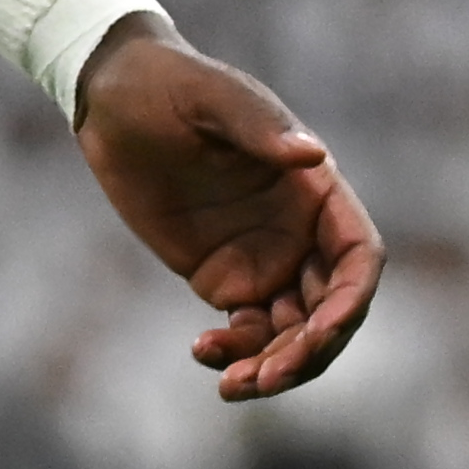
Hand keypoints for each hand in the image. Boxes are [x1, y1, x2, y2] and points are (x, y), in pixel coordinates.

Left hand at [72, 25, 382, 402]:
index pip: (358, 257)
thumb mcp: (210, 97)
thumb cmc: (167, 84)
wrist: (111, 98)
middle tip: (265, 377)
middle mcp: (299, 231)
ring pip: (292, 333)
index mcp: (314, 189)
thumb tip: (312, 156)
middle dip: (309, 351)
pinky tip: (202, 352)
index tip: (322, 332)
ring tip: (231, 384)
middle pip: (330, 309)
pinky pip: (247, 331)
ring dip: (274, 365)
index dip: (350, 301)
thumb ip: (258, 126)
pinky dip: (236, 353)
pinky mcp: (223, 278)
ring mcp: (265, 259)